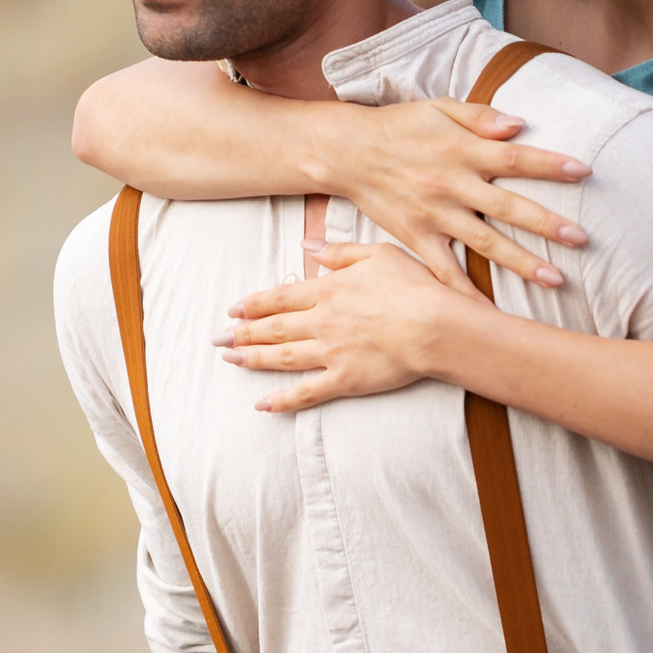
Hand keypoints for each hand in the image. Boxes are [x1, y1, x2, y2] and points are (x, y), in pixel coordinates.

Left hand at [213, 243, 491, 412]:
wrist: (434, 326)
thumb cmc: (414, 287)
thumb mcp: (378, 254)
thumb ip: (340, 252)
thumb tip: (308, 247)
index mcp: (329, 290)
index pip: (280, 297)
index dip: (254, 304)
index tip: (235, 309)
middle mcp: (321, 322)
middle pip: (273, 328)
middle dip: (242, 332)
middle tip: (217, 337)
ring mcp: (330, 353)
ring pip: (281, 358)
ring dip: (252, 359)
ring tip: (229, 359)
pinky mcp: (344, 380)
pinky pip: (306, 392)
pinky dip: (282, 400)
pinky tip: (262, 404)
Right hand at [310, 99, 587, 294]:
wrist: (348, 152)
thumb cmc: (399, 126)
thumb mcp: (439, 108)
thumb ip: (480, 116)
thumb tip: (520, 123)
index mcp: (462, 150)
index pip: (514, 158)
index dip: (549, 165)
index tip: (584, 171)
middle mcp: (451, 185)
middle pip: (507, 207)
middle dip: (546, 224)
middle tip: (582, 239)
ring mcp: (434, 215)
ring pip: (484, 243)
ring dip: (521, 262)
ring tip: (555, 280)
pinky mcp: (417, 238)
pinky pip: (444, 271)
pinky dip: (465, 293)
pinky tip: (490, 313)